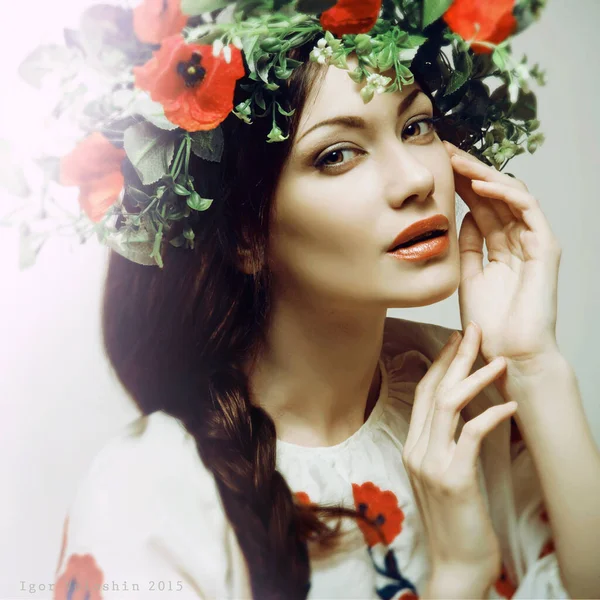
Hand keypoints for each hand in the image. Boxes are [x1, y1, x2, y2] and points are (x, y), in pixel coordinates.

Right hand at [402, 322, 515, 581]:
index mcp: (412, 446)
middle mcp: (416, 450)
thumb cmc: (456, 520)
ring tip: (497, 360)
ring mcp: (431, 464)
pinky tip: (509, 405)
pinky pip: (470, 436)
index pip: (424, 394)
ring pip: (448, 406)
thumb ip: (444, 445)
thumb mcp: (444, 475)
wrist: (456, 564)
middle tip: (473, 330)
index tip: (455, 340)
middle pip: (434, 391)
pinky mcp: (453, 479)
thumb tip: (461, 415)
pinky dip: (490, 415)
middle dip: (454, 357)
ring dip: (473, 378)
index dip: (439, 363)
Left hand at [444, 141, 561, 374]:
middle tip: (443, 151)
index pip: (480, 205)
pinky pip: (527, 210)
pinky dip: (504, 194)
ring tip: (455, 160)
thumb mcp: (467, 276)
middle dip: (468, 171)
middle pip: (494, 195)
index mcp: (499, 247)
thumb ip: (468, 247)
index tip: (434, 168)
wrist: (507, 352)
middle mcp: (518, 240)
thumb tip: (461, 217)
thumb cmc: (489, 322)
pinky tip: (478, 184)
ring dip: (483, 174)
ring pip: (511, 195)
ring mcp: (533, 242)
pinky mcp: (546, 248)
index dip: (459, 184)